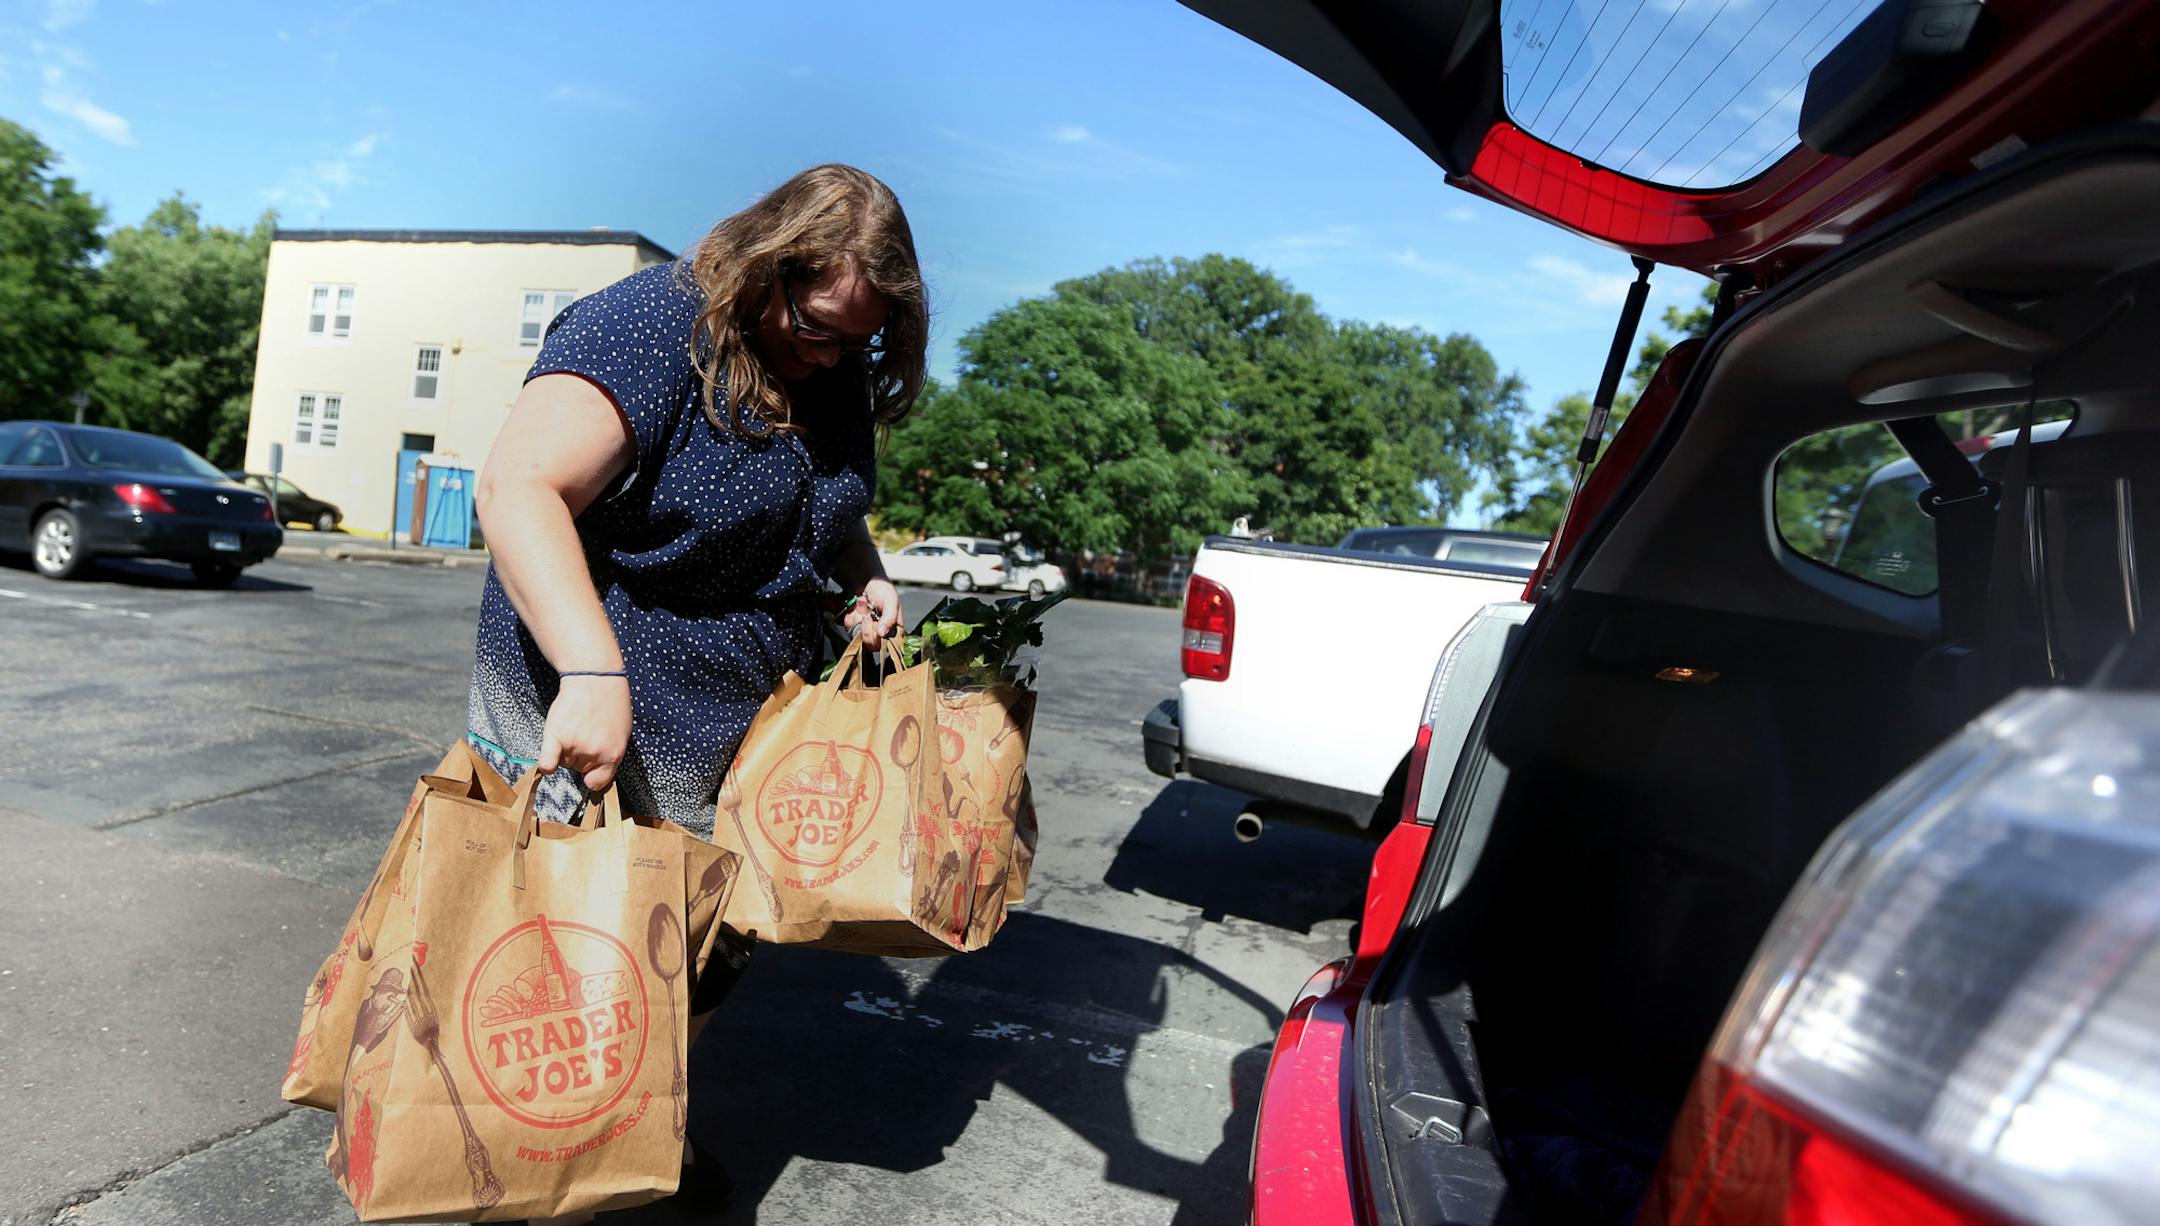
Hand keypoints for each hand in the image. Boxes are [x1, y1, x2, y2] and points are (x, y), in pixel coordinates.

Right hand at [537, 675, 630, 791]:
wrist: (595, 678)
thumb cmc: (610, 702)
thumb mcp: (622, 733)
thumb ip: (611, 753)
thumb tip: (602, 771)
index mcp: (614, 755)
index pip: (599, 783)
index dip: (592, 777)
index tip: (589, 772)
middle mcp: (595, 754)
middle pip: (578, 770)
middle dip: (579, 756)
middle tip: (584, 733)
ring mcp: (575, 746)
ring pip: (563, 761)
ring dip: (564, 750)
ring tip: (573, 727)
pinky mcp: (556, 736)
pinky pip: (547, 762)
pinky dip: (546, 765)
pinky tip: (548, 764)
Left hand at [844, 577, 901, 650]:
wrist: (865, 578)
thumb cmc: (882, 588)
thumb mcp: (891, 600)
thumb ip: (890, 617)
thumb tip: (882, 633)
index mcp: (894, 629)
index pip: (886, 645)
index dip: (876, 636)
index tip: (872, 620)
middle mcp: (880, 633)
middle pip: (871, 645)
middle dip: (865, 627)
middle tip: (867, 613)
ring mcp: (866, 630)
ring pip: (858, 636)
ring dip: (858, 616)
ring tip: (862, 601)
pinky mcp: (854, 627)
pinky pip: (848, 627)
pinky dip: (850, 614)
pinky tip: (856, 605)